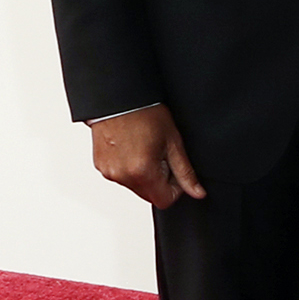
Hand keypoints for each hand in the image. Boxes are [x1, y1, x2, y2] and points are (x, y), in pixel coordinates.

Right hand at [90, 105, 205, 207]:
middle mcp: (122, 176)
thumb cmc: (145, 113)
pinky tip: (132, 148)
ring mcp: (108, 171)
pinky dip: (129, 168)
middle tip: (160, 155)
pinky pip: (120, 176)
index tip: (174, 170)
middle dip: (159, 180)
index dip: (175, 188)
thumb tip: (197, 192)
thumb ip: (185, 172)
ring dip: (144, 175)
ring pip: (135, 186)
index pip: (164, 201)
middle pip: (149, 195)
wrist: (118, 98)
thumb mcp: (173, 142)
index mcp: (141, 172)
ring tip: (145, 148)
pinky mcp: (100, 165)